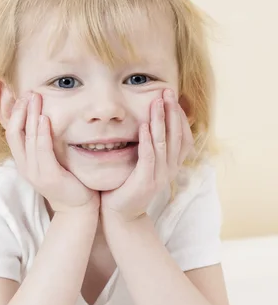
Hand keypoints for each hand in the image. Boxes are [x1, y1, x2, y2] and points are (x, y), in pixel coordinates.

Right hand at [6, 92, 99, 214]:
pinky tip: (44, 118)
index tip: (18, 94)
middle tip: (28, 92)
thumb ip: (45, 143)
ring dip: (30, 115)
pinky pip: (42, 150)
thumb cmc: (69, 180)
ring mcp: (35, 172)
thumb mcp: (52, 159)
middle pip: (13, 132)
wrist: (78, 207)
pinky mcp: (49, 176)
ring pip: (26, 138)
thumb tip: (44, 118)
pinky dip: (42, 134)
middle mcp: (25, 166)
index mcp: (24, 161)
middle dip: (19, 110)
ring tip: (35, 98)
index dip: (11, 113)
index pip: (10, 132)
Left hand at [101, 88, 194, 221]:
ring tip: (156, 102)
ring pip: (163, 143)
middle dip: (172, 111)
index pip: (183, 136)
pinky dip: (147, 140)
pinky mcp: (146, 181)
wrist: (121, 213)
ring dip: (160, 120)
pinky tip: (145, 125)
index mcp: (172, 165)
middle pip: (176, 135)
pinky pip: (149, 157)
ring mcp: (159, 176)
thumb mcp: (144, 164)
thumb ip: (151, 147)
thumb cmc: (129, 184)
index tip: (172, 97)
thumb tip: (151, 123)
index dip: (180, 116)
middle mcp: (170, 170)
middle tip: (167, 91)